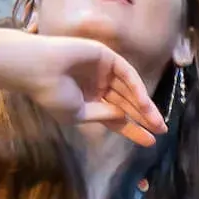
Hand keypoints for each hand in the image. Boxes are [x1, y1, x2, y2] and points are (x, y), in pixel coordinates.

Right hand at [18, 35, 167, 145]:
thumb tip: (124, 117)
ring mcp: (104, 71)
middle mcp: (99, 85)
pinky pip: (127, 74)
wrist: (37, 69)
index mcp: (90, 101)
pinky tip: (144, 104)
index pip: (116, 117)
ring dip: (144, 106)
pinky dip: (136, 88)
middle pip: (127, 104)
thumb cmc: (52, 94)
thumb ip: (103, 116)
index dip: (133, 129)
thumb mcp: (78, 115)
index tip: (150, 142)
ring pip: (130, 90)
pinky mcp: (106, 57)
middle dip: (144, 118)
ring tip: (157, 122)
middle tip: (161, 130)